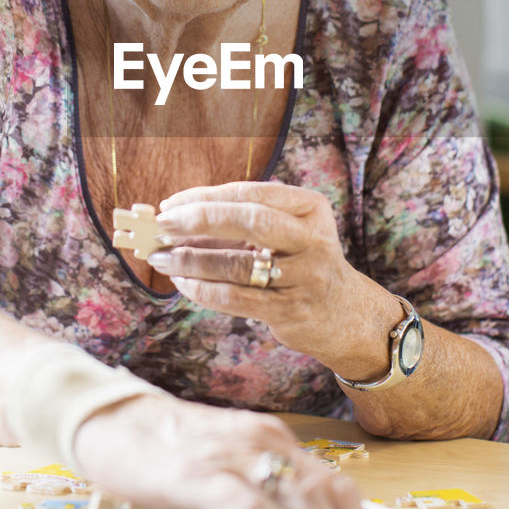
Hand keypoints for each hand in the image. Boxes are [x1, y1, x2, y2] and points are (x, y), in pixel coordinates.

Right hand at [72, 392, 393, 508]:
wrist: (111, 419)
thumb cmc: (166, 455)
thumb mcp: (224, 480)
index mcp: (274, 442)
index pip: (336, 484)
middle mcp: (264, 442)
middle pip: (330, 491)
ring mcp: (234, 454)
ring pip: (299, 495)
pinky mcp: (200, 471)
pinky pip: (242, 506)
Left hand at [148, 181, 381, 370]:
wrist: (346, 314)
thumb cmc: (300, 263)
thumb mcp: (286, 232)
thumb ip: (241, 223)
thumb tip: (176, 219)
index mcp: (310, 208)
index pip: (252, 193)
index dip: (207, 197)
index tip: (171, 204)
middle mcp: (312, 239)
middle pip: (250, 221)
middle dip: (199, 221)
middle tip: (162, 226)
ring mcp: (305, 277)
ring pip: (237, 265)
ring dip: (191, 260)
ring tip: (162, 258)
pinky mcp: (291, 310)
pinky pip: (235, 297)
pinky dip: (202, 289)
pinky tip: (183, 282)